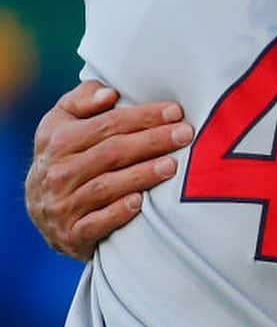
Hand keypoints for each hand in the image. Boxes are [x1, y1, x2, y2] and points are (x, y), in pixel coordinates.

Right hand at [25, 80, 193, 259]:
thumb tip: (109, 92)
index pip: (107, 124)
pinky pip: (95, 223)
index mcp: (57, 140)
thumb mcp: (62, 121)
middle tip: (185, 134)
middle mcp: (58, 172)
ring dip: (142, 175)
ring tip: (173, 165)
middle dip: (152, 141)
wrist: (41, 208)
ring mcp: (62, 205)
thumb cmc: (65, 154)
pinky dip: (118, 213)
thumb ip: (82, 99)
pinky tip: (141, 202)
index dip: (143, 116)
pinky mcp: (70, 234)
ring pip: (106, 186)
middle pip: (112, 152)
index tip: (175, 111)